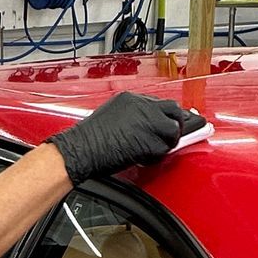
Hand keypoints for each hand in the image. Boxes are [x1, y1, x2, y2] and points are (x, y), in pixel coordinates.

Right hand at [49, 91, 207, 184]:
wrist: (80, 149)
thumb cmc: (88, 138)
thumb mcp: (110, 116)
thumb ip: (131, 117)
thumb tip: (144, 127)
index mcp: (130, 99)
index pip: (159, 103)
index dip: (166, 115)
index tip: (170, 122)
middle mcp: (141, 106)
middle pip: (173, 109)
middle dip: (177, 122)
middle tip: (174, 134)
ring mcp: (147, 122)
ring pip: (174, 129)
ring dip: (169, 141)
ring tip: (156, 149)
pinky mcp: (148, 141)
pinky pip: (164, 149)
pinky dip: (157, 156)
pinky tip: (145, 158)